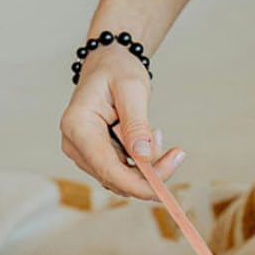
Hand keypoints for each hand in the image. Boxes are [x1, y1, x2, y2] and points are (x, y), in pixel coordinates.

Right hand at [59, 44, 185, 199]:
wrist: (109, 64)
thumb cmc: (117, 71)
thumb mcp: (132, 89)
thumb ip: (137, 124)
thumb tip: (144, 157)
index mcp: (77, 126)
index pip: (106, 168)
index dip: (136, 184)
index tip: (164, 189)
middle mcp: (75, 145)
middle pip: (115, 177)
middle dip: (150, 174)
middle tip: (178, 154)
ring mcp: (84, 153)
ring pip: (122, 177)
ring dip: (147, 165)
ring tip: (155, 131)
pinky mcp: (97, 155)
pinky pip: (123, 170)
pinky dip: (142, 160)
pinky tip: (149, 135)